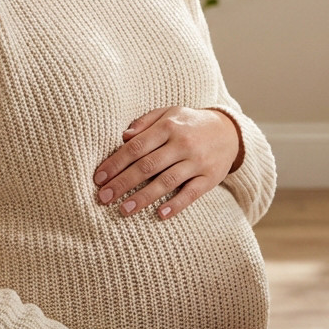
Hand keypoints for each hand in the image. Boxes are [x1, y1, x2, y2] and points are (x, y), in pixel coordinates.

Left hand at [93, 106, 240, 219]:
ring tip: (123, 210)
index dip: (116, 163)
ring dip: (143, 197)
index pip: (136, 147)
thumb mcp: (169, 113)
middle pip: (147, 166)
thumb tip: (123, 137)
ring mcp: (197, 162)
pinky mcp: (210, 178)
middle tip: (103, 198)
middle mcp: (182, 144)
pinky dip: (176, 204)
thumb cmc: (190, 124)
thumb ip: (145, 122)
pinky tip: (160, 215)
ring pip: (166, 181)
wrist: (229, 131)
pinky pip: (191, 193)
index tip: (98, 178)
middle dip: (123, 183)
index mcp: (169, 126)